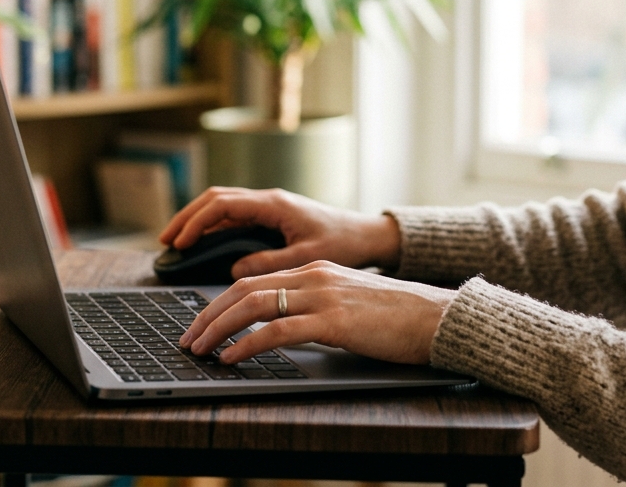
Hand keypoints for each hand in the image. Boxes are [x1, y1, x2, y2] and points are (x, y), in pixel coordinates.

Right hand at [158, 187, 401, 277]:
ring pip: (222, 206)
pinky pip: (234, 217)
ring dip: (197, 221)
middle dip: (187, 218)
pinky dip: (213, 228)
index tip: (179, 243)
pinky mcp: (271, 218)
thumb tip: (236, 270)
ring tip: (175, 243)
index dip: (197, 222)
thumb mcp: (308, 258)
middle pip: (215, 200)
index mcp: (275, 204)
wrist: (366, 235)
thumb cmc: (344, 243)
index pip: (224, 205)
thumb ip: (271, 263)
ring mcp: (268, 207)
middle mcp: (268, 201)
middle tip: (165, 241)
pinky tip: (202, 245)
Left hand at [179, 261, 455, 364]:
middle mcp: (314, 275)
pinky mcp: (334, 320)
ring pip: (254, 306)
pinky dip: (247, 344)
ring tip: (201, 349)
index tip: (201, 324)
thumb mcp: (348, 303)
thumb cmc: (397, 317)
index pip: (254, 281)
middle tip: (189, 339)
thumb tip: (281, 327)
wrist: (436, 317)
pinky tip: (232, 358)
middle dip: (208, 315)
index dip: (220, 303)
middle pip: (244, 290)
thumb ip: (315, 307)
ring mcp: (323, 295)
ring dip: (219, 329)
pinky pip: (277, 330)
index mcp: (315, 269)